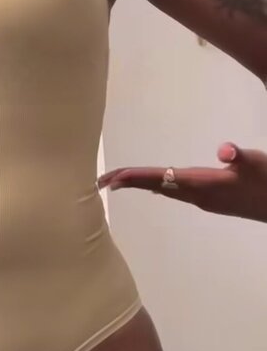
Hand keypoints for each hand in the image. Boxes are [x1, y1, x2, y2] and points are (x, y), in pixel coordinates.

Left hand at [98, 143, 266, 223]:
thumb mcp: (256, 164)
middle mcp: (196, 195)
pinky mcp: (211, 199)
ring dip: (141, 184)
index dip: (135, 177)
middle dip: (128, 182)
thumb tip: (225, 151)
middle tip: (99, 182)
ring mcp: (203, 200)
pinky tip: (155, 186)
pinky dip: (158, 186)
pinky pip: (174, 191)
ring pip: (163, 190)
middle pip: (155, 186)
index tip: (110, 180)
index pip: (160, 179)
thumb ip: (240, 157)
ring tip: (117, 182)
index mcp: (201, 184)